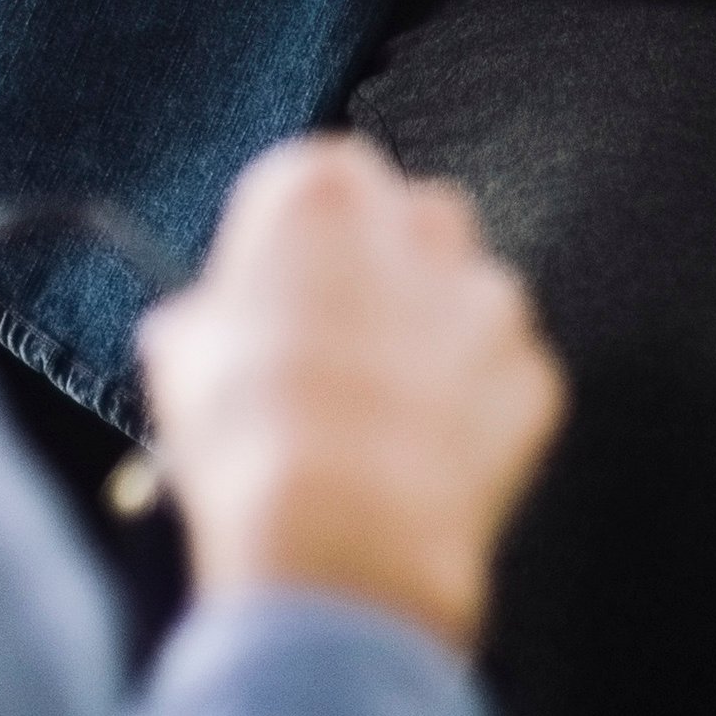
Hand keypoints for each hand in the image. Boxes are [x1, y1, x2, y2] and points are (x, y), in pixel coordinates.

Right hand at [133, 137, 560, 657]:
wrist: (341, 540)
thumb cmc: (254, 443)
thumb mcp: (183, 359)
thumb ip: (211, 318)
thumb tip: (206, 334)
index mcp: (321, 197)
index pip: (315, 175)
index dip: (297, 240)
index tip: (283, 285)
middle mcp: (418, 226)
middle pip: (404, 222)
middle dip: (378, 273)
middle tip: (335, 346)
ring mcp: (487, 299)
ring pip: (463, 298)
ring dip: (430, 340)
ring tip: (379, 417)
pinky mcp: (532, 373)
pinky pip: (501, 379)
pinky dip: (473, 411)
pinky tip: (422, 459)